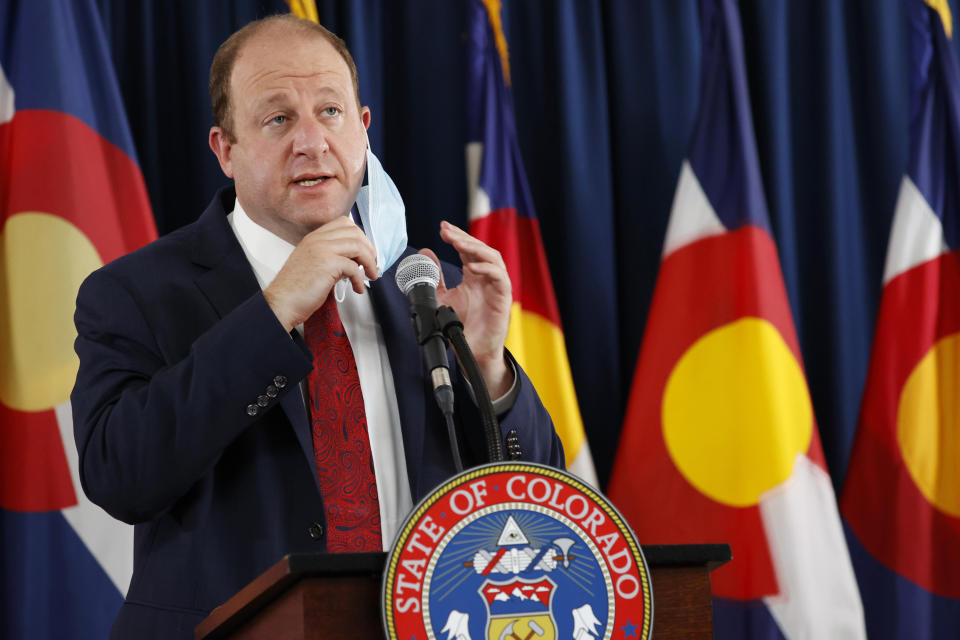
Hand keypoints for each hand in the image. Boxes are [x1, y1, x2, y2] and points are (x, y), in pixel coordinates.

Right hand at [263, 216, 377, 331]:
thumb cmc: (295, 289)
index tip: (364, 250)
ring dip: (369, 262)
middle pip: (354, 232)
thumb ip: (330, 257)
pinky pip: (354, 267)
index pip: (343, 223)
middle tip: (372, 263)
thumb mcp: (313, 264)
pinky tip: (357, 288)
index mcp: (313, 238)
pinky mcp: (327, 264)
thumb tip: (353, 260)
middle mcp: (317, 240)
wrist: (281, 302)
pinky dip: (360, 279)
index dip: (359, 236)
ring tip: (370, 275)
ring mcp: (322, 249)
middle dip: (368, 248)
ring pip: (357, 245)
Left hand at [422, 221, 513, 397]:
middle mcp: (486, 278)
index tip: (442, 228)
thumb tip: (424, 253)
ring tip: (458, 244)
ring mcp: (496, 287)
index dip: (457, 237)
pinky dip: (487, 269)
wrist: (470, 350)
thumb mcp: (441, 297)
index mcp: (474, 276)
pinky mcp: (503, 298)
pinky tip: (472, 266)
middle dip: (463, 238)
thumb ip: (434, 277)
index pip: (468, 249)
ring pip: (493, 258)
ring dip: (475, 249)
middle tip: (447, 231)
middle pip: (480, 249)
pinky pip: (500, 278)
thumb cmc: (461, 325)